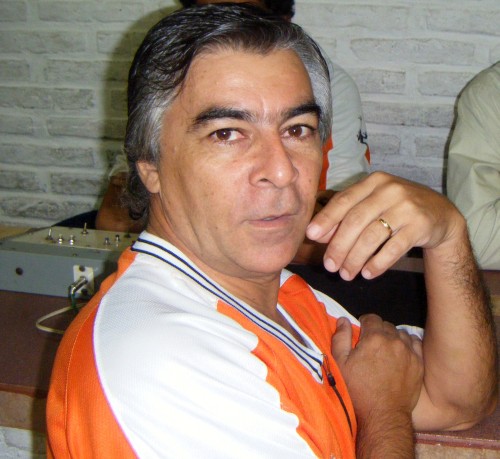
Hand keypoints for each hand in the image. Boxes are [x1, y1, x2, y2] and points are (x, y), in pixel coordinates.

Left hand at [306, 172, 463, 279]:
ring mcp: (407, 207)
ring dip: (355, 259)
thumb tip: (318, 235)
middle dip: (339, 246)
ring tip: (346, 274)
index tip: (311, 236)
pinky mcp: (421, 225)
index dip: (326, 219)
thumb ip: (347, 215)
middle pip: (355, 220)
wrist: (441, 214)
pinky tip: (367, 273)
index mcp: (374, 182)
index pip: (344, 200)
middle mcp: (390, 190)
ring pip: (372, 236)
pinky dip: (378, 263)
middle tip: (329, 266)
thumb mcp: (373, 205)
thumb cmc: (397, 209)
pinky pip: (393, 248)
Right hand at [332, 315, 422, 421]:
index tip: (361, 332)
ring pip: (401, 333)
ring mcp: (408, 352)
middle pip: (386, 325)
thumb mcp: (340, 363)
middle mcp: (393, 340)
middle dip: (378, 330)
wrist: (382, 415)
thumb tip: (343, 320)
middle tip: (371, 344)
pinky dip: (407, 344)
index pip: (371, 318)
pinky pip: (414, 344)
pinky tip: (401, 353)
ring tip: (386, 348)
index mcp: (373, 338)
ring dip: (393, 337)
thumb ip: (341, 338)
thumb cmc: (357, 390)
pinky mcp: (418, 363)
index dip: (364, 323)